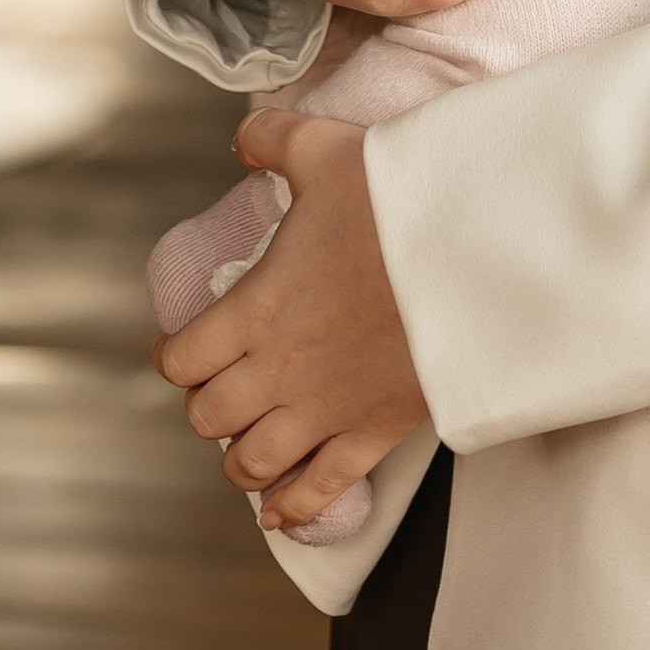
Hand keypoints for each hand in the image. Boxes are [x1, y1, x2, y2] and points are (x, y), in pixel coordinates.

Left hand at [156, 112, 425, 528]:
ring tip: (249, 441)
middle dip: (209, 403)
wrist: (476, 247)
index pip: (181, 360)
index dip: (173, 356)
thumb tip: (241, 140)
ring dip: (241, 459)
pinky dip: (292, 508)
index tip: (182, 346)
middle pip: (208, 418)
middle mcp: (279, 368)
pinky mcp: (373, 433)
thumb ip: (271, 138)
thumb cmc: (399, 197)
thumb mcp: (327, 148)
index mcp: (257, 307)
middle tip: (226, 384)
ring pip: (252, 465)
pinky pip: (319, 491)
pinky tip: (280, 511)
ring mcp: (326, 409)